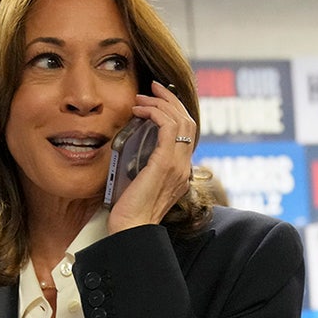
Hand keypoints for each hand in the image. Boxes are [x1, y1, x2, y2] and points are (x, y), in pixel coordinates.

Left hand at [107, 81, 196, 233]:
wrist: (131, 230)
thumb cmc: (130, 212)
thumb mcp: (140, 183)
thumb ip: (143, 166)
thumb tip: (133, 149)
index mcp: (180, 171)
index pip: (186, 132)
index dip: (174, 110)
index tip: (156, 99)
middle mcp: (184, 166)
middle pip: (188, 121)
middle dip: (170, 99)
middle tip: (152, 87)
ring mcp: (177, 165)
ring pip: (180, 120)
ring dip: (160, 103)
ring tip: (142, 97)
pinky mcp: (165, 163)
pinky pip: (167, 127)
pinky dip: (155, 113)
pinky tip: (141, 110)